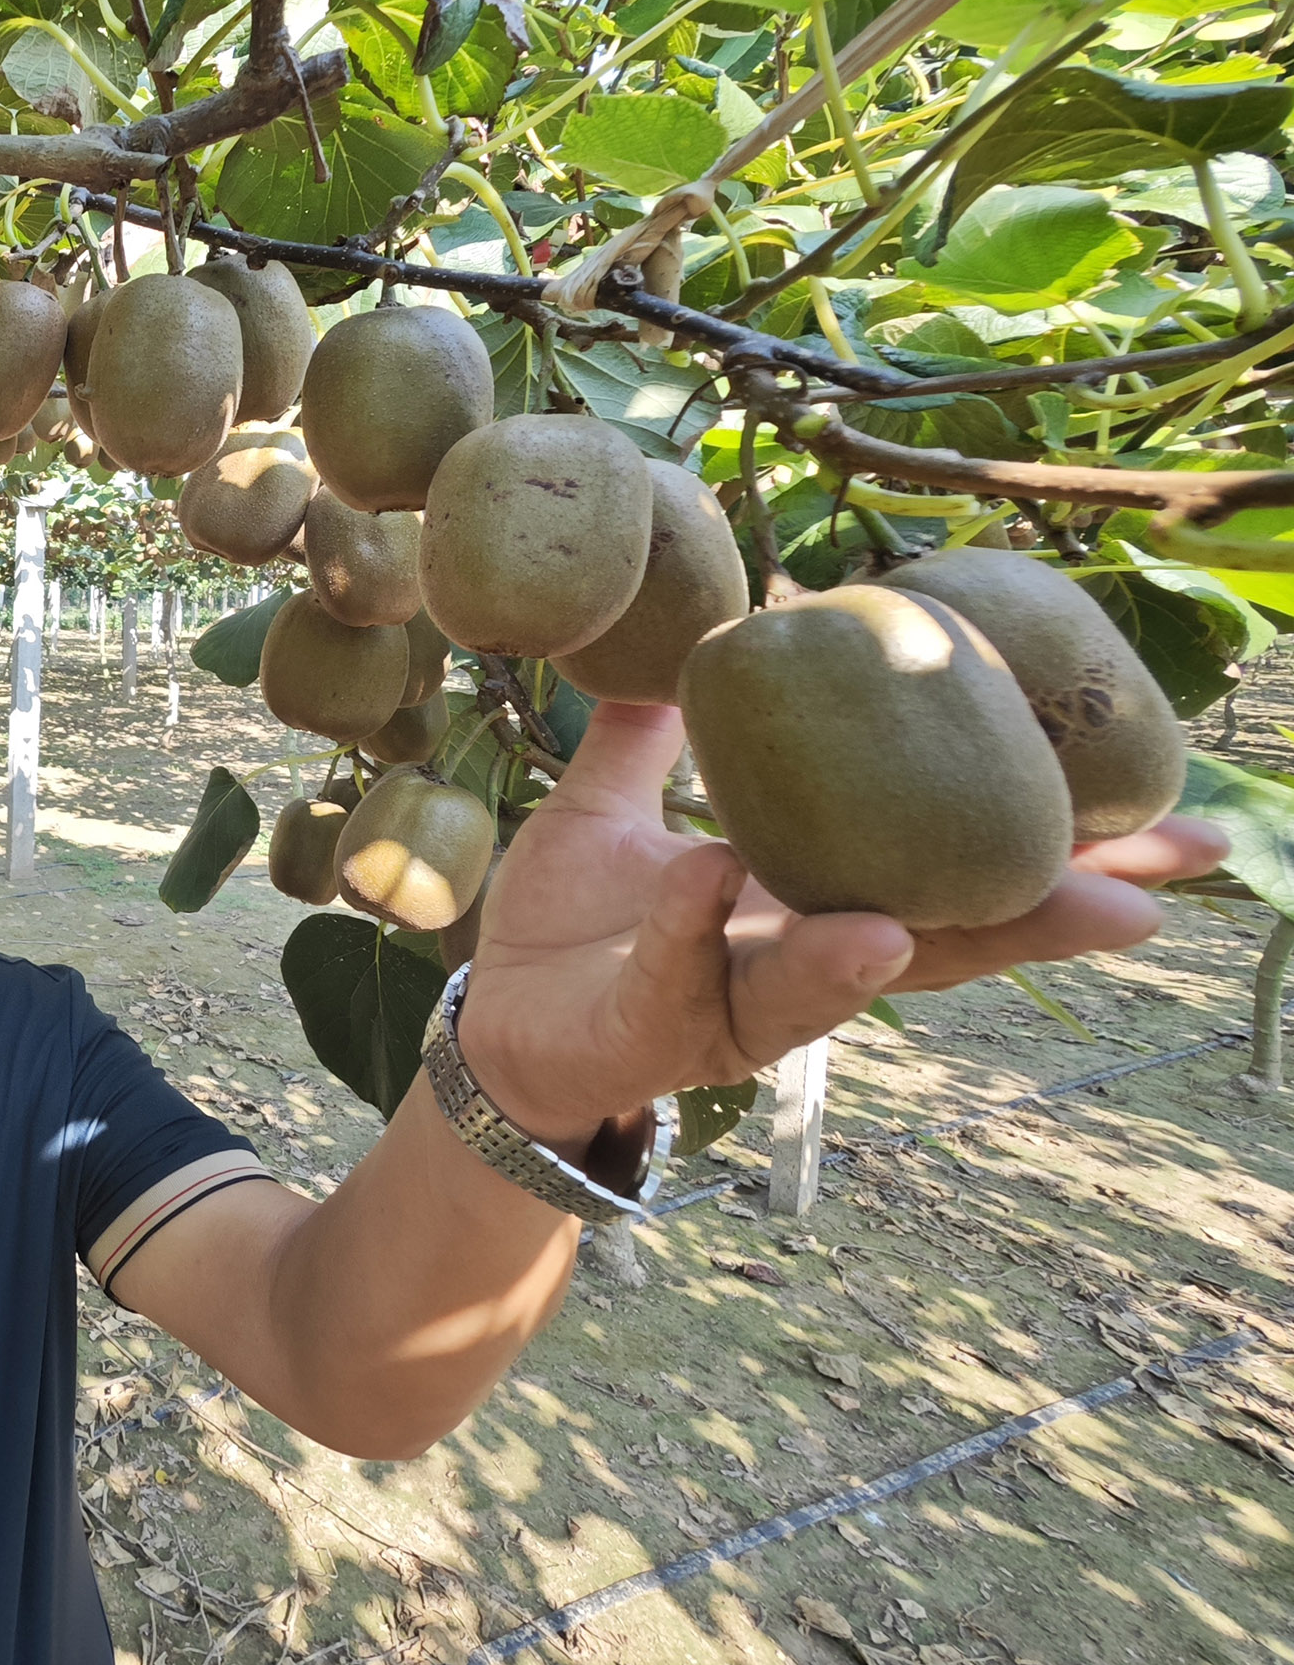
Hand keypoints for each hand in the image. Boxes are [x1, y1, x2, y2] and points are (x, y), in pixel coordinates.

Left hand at [454, 701, 1228, 1148]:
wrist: (491, 1023)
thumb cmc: (575, 924)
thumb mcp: (612, 807)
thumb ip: (653, 733)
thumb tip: (697, 635)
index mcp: (812, 900)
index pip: (954, 877)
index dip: (1059, 855)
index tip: (1173, 825)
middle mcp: (797, 961)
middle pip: (940, 945)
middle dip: (1037, 921)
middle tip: (1147, 895)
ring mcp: (729, 1006)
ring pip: (822, 987)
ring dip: (876, 952)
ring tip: (915, 919)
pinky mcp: (647, 1030)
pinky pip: (679, 977)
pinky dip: (698, 929)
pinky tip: (712, 874)